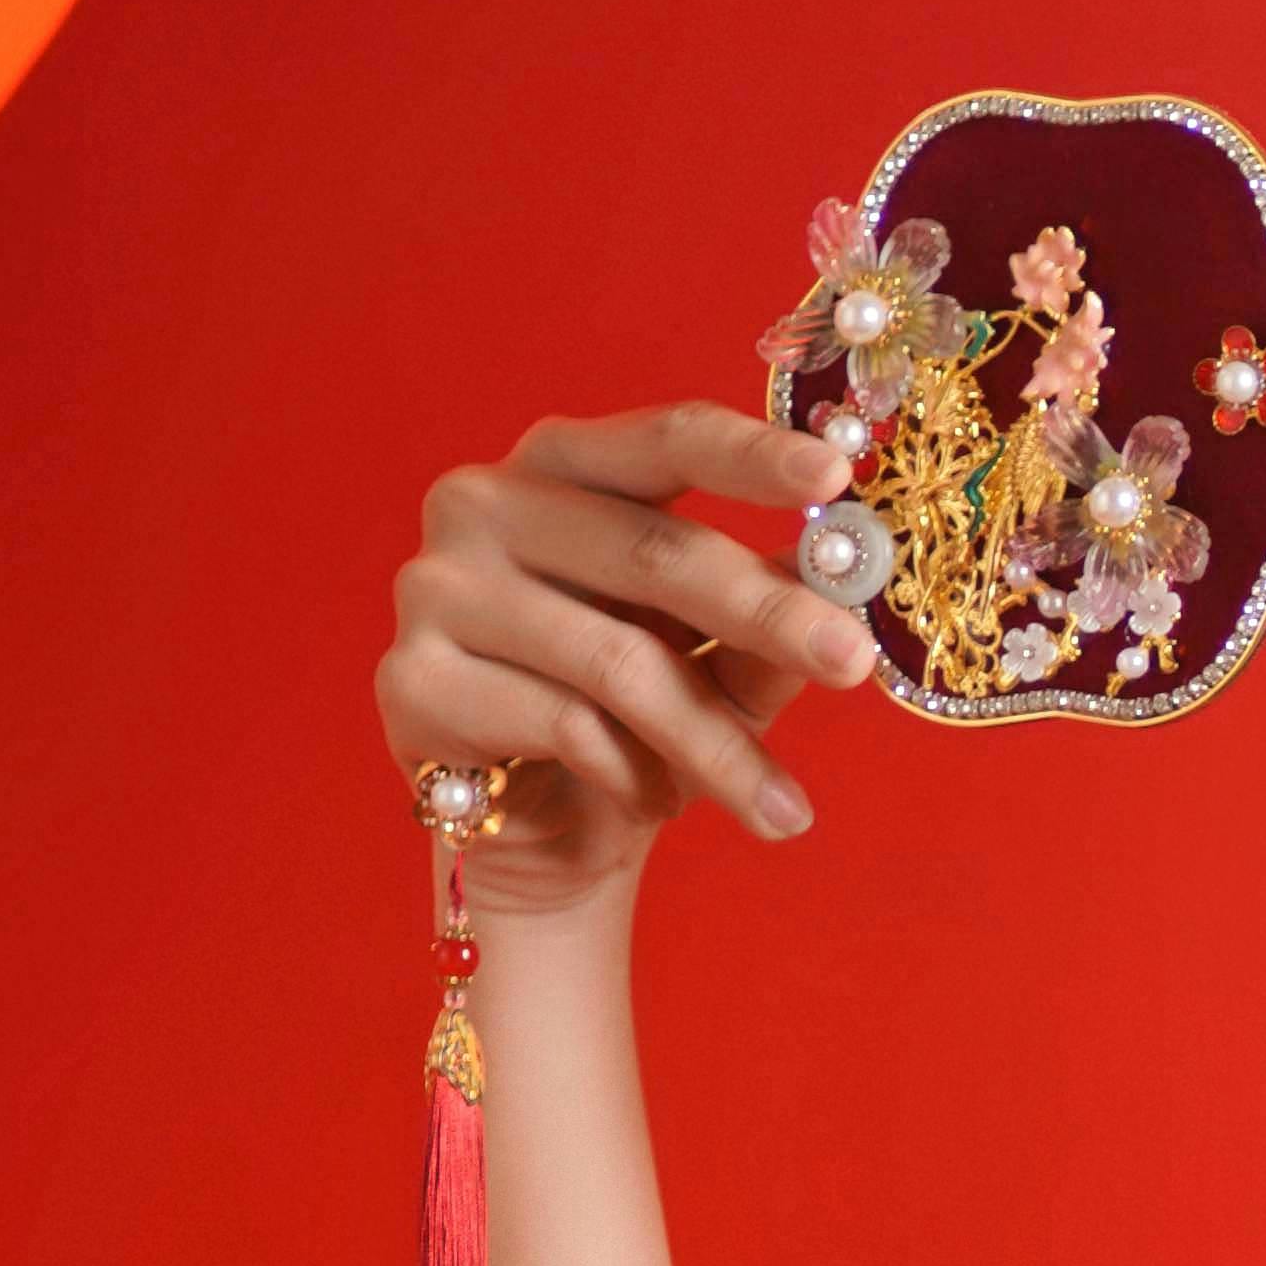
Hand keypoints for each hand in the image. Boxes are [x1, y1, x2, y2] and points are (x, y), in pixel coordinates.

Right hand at [379, 400, 880, 917]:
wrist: (542, 828)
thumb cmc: (635, 716)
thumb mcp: (717, 660)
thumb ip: (766, 611)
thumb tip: (838, 573)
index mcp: (564, 466)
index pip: (664, 437)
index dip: (751, 454)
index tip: (834, 475)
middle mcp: (484, 504)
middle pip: (653, 551)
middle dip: (766, 616)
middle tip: (853, 664)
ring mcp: (436, 587)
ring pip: (616, 662)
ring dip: (714, 746)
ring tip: (780, 809)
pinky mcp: (412, 680)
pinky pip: (561, 725)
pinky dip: (631, 774)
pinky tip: (652, 800)